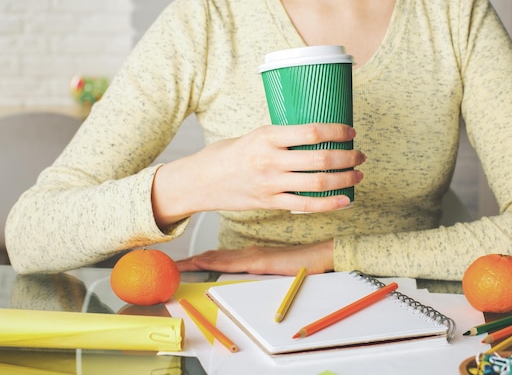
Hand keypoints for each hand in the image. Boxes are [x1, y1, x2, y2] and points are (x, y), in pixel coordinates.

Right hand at [152, 123, 365, 225]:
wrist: (200, 181)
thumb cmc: (228, 155)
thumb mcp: (254, 136)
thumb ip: (281, 138)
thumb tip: (316, 137)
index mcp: (266, 136)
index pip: (311, 131)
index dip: (337, 131)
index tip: (351, 131)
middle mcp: (270, 160)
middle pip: (320, 158)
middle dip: (347, 157)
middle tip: (360, 154)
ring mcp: (270, 184)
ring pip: (317, 183)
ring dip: (344, 179)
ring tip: (358, 175)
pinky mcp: (269, 203)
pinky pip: (306, 205)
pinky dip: (330, 203)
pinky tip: (345, 199)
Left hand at [176, 239, 333, 274]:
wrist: (322, 255)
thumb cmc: (305, 263)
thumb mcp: (281, 268)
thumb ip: (266, 268)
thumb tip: (252, 273)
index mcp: (254, 255)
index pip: (222, 257)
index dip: (203, 259)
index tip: (186, 261)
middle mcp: (250, 253)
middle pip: (215, 256)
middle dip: (194, 260)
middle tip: (174, 263)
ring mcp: (254, 256)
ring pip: (218, 258)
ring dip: (198, 261)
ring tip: (180, 264)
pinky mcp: (260, 261)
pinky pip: (230, 263)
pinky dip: (212, 262)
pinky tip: (201, 262)